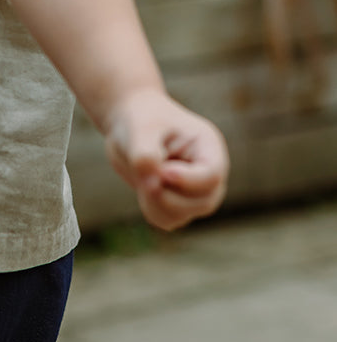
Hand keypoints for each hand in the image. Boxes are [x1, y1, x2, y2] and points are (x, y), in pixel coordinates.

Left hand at [104, 89, 229, 230]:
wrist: (130, 127)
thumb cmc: (141, 121)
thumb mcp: (141, 131)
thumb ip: (145, 154)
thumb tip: (151, 181)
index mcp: (208, 147)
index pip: (211, 175)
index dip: (186, 180)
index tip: (161, 172)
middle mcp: (208, 172)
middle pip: (204, 202)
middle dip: (170, 197)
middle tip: (146, 178)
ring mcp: (195, 191)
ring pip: (185, 215)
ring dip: (157, 205)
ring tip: (143, 178)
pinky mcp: (178, 202)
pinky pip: (168, 220)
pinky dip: (152, 211)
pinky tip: (144, 189)